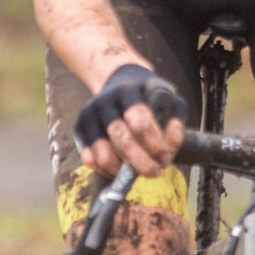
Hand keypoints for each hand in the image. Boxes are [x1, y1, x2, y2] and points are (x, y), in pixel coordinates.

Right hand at [76, 63, 186, 180]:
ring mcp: (89, 114)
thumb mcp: (167, 101)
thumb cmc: (148, 99)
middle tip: (154, 172)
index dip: (154, 145)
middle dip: (140, 162)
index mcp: (128, 91)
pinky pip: (88, 158)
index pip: (140, 122)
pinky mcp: (79, 127)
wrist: (119, 82)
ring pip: (102, 153)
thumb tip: (168, 146)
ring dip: (122, 170)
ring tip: (135, 172)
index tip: (165, 158)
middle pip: (121, 139)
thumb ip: (174, 123)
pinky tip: (118, 169)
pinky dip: (104, 170)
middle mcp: (105, 101)